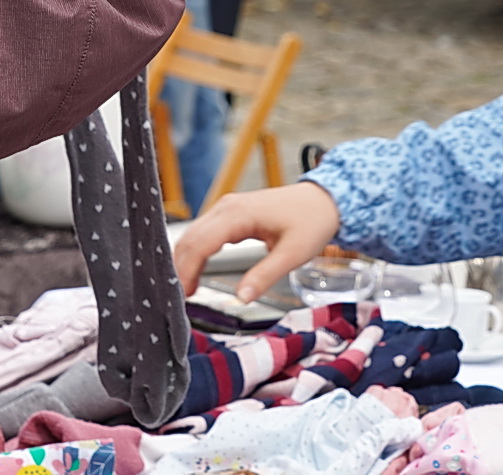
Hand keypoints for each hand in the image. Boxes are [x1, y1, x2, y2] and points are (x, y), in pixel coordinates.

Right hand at [173, 181, 341, 301]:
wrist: (324, 200)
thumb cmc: (312, 222)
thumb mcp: (293, 254)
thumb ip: (265, 276)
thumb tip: (241, 298)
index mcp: (239, 214)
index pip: (200, 244)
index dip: (186, 271)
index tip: (183, 297)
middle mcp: (226, 207)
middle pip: (190, 239)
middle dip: (180, 269)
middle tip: (177, 301)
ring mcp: (226, 208)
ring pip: (193, 236)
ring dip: (185, 262)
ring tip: (184, 292)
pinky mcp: (230, 214)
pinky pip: (203, 233)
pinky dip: (195, 254)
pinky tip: (194, 275)